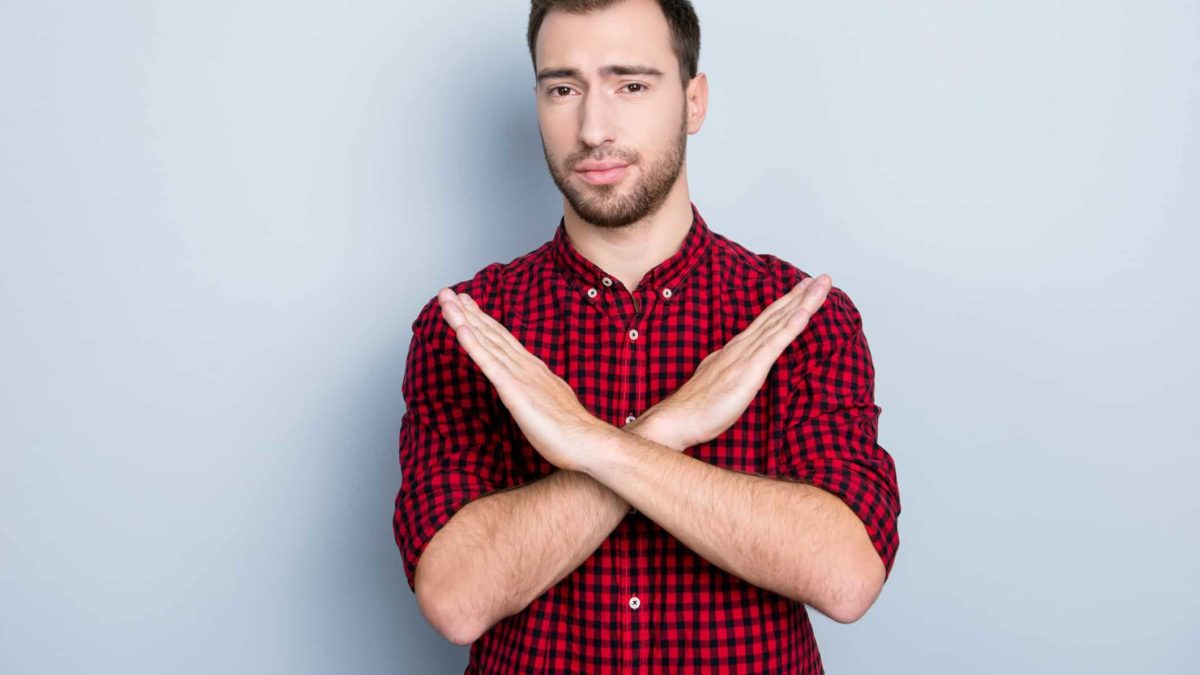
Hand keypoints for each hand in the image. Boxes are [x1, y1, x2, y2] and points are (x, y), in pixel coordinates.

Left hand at [436, 288, 609, 471]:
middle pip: (491, 333)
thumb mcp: (548, 404)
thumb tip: (527, 390)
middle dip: (468, 312)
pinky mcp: (514, 390)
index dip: (483, 320)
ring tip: (447, 300)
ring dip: (464, 319)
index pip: (503, 339)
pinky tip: (461, 329)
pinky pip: (489, 364)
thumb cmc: (569, 431)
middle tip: (448, 292)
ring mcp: (520, 376)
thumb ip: (535, 392)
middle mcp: (525, 366)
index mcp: (532, 369)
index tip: (467, 303)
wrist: (586, 441)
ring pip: (486, 342)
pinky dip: (474, 345)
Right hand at [638, 274, 831, 449]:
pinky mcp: (750, 369)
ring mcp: (746, 355)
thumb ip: (731, 372)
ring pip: (779, 322)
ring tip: (820, 284)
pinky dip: (791, 325)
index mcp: (735, 350)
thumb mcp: (719, 384)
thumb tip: (741, 370)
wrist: (679, 418)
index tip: (802, 290)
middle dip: (800, 295)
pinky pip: (775, 343)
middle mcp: (741, 346)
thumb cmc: (697, 408)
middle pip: (776, 315)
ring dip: (803, 302)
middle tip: (821, 278)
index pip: (765, 322)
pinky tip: (805, 312)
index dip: (785, 305)